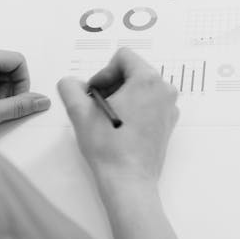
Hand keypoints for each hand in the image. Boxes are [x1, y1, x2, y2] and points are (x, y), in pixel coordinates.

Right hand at [57, 48, 178, 187]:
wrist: (128, 181)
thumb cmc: (109, 147)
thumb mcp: (80, 112)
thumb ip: (70, 88)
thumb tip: (70, 82)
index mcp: (148, 80)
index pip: (123, 57)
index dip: (103, 72)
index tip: (95, 93)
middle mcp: (164, 90)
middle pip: (133, 71)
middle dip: (112, 84)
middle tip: (96, 105)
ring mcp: (169, 108)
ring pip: (141, 88)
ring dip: (122, 96)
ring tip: (107, 118)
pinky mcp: (168, 123)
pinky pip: (149, 104)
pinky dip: (133, 109)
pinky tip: (120, 128)